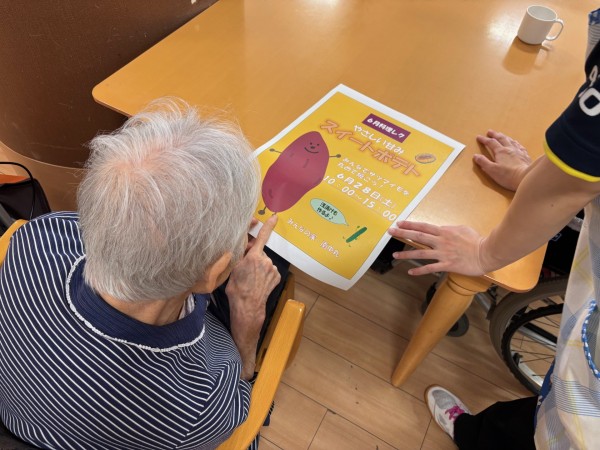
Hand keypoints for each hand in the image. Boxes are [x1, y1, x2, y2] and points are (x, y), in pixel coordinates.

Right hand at [226, 215, 280, 377]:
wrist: (248, 306)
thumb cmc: (237, 288)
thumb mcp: (234, 269)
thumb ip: (240, 255)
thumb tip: (245, 246)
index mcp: (254, 257)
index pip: (262, 237)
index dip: (268, 226)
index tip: (274, 217)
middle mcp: (266, 261)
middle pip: (259, 253)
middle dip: (253, 256)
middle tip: (245, 268)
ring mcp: (273, 269)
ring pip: (265, 263)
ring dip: (259, 267)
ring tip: (251, 279)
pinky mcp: (277, 276)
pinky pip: (269, 271)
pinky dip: (264, 274)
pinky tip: (258, 282)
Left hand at [388, 221, 487, 275]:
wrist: (486, 253)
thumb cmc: (476, 240)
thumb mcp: (462, 229)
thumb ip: (449, 230)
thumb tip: (441, 230)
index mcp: (444, 232)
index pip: (423, 226)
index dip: (410, 224)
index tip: (399, 223)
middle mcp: (441, 241)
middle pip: (418, 236)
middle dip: (403, 233)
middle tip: (390, 232)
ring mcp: (443, 253)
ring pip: (421, 252)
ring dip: (406, 253)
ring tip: (395, 255)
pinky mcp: (447, 265)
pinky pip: (430, 268)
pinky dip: (419, 270)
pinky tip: (410, 271)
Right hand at [474, 130, 531, 190]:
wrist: (526, 177)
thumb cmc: (508, 175)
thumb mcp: (492, 170)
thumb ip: (483, 162)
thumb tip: (476, 156)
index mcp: (500, 152)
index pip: (491, 143)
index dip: (484, 139)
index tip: (479, 137)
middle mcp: (509, 149)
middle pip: (501, 138)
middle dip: (495, 134)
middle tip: (490, 131)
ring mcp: (518, 151)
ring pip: (511, 141)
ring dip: (505, 137)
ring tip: (502, 135)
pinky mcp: (525, 156)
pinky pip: (520, 146)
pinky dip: (516, 143)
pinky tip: (516, 144)